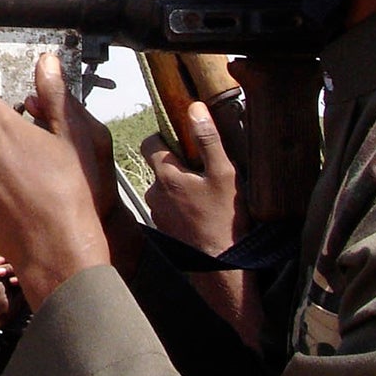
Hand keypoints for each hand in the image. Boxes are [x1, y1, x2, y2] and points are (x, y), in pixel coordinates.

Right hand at [0, 250, 18, 348]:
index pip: (5, 259)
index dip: (3, 260)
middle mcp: (0, 286)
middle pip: (16, 269)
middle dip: (12, 268)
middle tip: (4, 273)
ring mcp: (8, 299)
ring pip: (22, 282)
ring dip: (18, 279)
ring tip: (10, 282)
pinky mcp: (13, 311)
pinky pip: (24, 296)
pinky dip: (22, 291)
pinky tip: (13, 293)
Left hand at [142, 102, 245, 257]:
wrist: (223, 265)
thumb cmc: (226, 220)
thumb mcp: (224, 174)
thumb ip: (209, 140)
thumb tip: (195, 110)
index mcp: (166, 176)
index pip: (149, 143)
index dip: (165, 137)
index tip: (185, 141)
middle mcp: (154, 193)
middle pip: (158, 165)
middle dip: (176, 163)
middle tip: (202, 169)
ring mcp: (157, 212)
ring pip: (163, 187)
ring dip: (179, 185)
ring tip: (205, 193)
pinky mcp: (164, 228)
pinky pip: (168, 206)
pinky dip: (180, 204)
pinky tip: (201, 211)